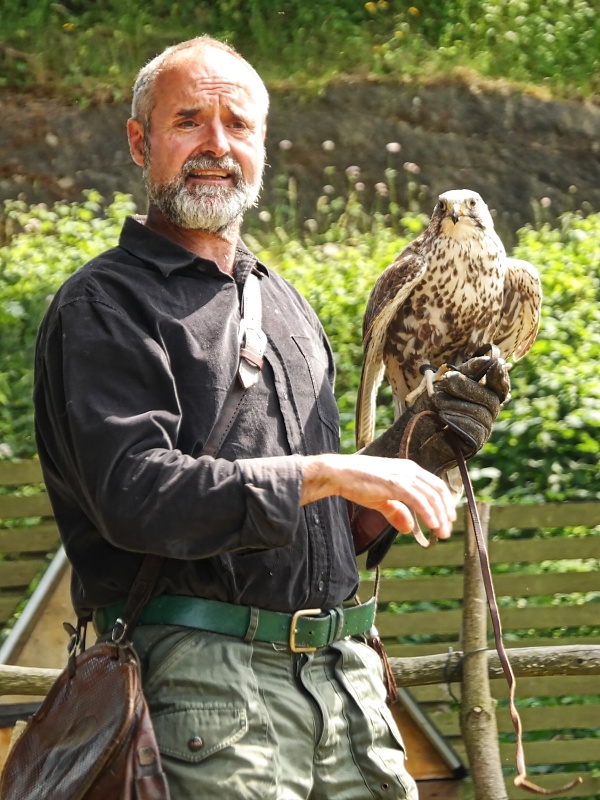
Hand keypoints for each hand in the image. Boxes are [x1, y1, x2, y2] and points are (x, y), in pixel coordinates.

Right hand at [301, 453, 455, 541]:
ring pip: (431, 497)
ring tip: (442, 532)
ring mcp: (403, 476)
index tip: (448, 518)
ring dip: (439, 516)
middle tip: (447, 530)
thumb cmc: (358, 483)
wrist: (340, 474)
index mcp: (409, 469)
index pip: (435, 485)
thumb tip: (409, 529)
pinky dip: (428, 513)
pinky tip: (433, 525)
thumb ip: (397, 512)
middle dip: (445, 512)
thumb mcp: (382, 499)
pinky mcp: (395, 484)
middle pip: (438, 491)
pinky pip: (418, 500)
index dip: (445, 502)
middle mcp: (410, 470)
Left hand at [361, 353, 510, 472]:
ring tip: (437, 402)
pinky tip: (443, 416)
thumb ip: (464, 373)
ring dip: (457, 404)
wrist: (410, 435)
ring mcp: (482, 429)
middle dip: (468, 387)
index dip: (499, 376)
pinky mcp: (474, 444)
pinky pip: (475, 429)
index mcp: (480, 396)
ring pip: (482, 413)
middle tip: (447, 381)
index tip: (494, 364)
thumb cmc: (425, 409)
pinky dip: (458, 420)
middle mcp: (485, 413)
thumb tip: (486, 359)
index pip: (499, 387)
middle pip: (490, 398)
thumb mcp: (443, 385)